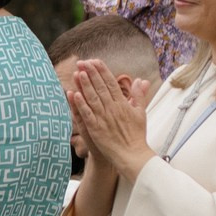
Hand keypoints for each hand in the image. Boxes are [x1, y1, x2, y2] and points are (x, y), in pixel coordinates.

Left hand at [66, 57, 153, 175]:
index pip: (112, 83)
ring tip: (79, 72)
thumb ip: (139, 95)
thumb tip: (141, 80)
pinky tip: (74, 94)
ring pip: (93, 98)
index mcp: (123, 104)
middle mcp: (113, 108)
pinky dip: (81, 104)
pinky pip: (87, 114)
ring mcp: (104, 118)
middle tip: (83, 61)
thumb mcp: (140, 112)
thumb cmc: (136, 135)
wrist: (132, 155)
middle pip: (101, 87)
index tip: (95, 61)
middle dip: (92, 73)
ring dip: (85, 84)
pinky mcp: (96, 128)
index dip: (103, 71)